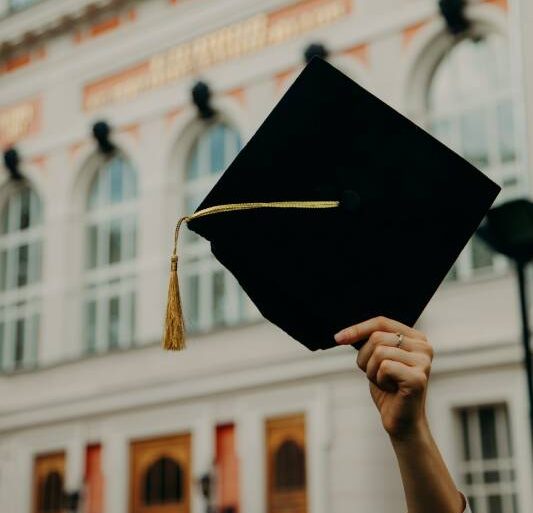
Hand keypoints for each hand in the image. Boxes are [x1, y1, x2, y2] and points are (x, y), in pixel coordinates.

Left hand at [335, 316, 432, 439]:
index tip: (338, 338)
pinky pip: (384, 367)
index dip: (358, 329)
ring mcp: (423, 362)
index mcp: (416, 337)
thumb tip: (344, 333)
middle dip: (365, 358)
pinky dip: (379, 380)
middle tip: (375, 374)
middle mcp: (423, 346)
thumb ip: (370, 342)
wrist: (401, 421)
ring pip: (378, 352)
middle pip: (377, 337)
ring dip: (372, 371)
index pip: (381, 322)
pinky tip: (392, 389)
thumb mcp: (377, 359)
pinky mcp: (418, 378)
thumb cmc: (388, 389)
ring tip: (385, 382)